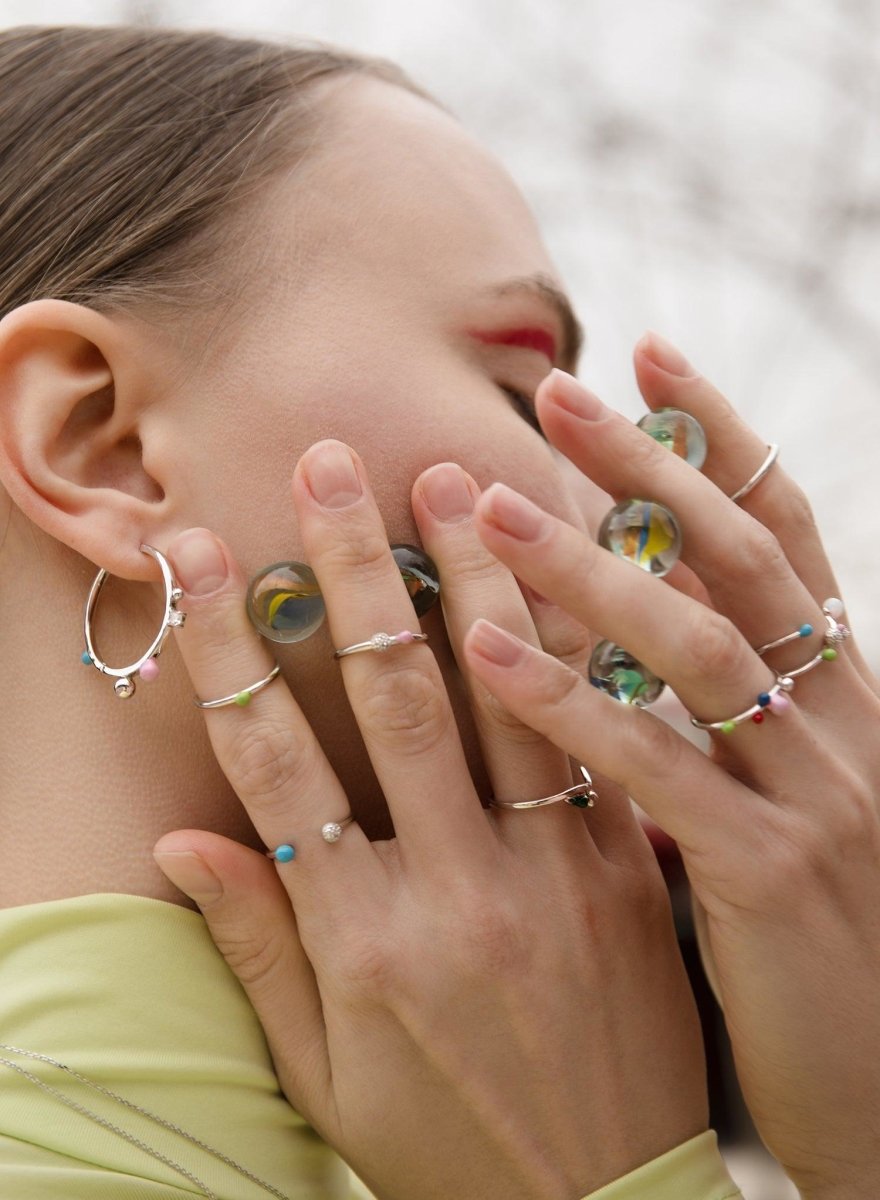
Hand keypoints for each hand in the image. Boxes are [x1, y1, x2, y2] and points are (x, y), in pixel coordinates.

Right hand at [153, 440, 707, 1199]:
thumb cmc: (446, 1146)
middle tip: (332, 464)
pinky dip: (580, 650)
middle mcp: (455, 893)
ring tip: (452, 481)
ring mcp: (554, 879)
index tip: (201, 554)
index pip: (275, 765)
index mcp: (361, 943)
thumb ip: (255, 950)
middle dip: (356, 573)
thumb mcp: (322, 1075)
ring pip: (512, 699)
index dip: (232, 648)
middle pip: (395, 700)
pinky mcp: (628, 876)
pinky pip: (602, 741)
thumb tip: (177, 840)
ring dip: (478, 580)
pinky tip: (570, 573)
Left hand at [461, 335, 879, 1199]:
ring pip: (698, 645)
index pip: (782, 534)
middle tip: (556, 388)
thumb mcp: (786, 805)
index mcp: (842, 698)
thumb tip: (623, 649)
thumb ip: (720, 723)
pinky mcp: (769, 876)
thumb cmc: (819, 943)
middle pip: (738, 559)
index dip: (721, 437)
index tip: (652, 351)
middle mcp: (843, 724)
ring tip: (493, 504)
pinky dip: (572, 702)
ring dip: (593, 566)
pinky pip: (657, 768)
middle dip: (650, 464)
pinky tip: (490, 648)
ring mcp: (816, 796)